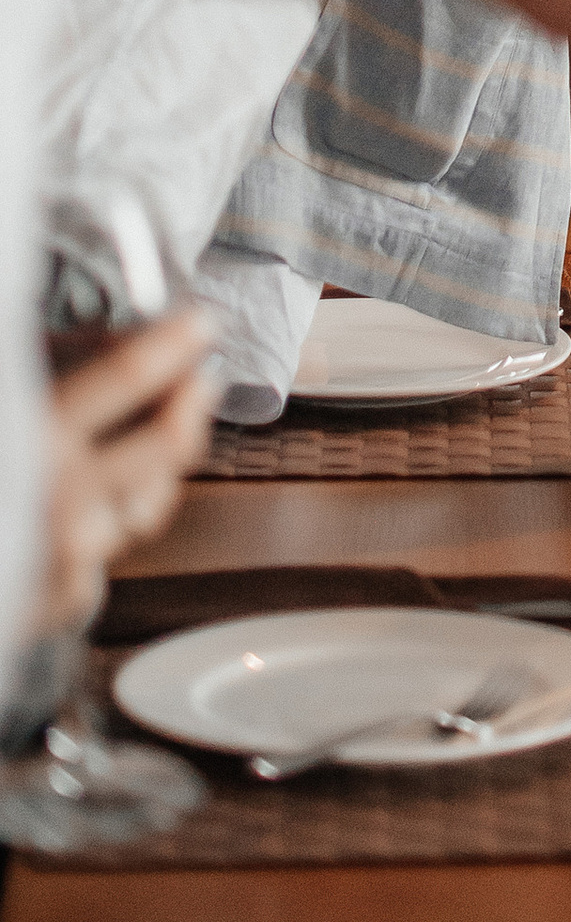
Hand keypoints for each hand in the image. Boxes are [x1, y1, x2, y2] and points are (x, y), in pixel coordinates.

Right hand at [33, 313, 212, 637]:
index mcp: (36, 438)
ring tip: (159, 436)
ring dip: (160, 467)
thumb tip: (116, 340)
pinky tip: (94, 502)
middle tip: (198, 378)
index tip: (199, 324)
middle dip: (192, 401)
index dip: (173, 343)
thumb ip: (56, 362)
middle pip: (169, 441)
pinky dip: (114, 520)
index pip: (128, 375)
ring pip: (154, 499)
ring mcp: (71, 555)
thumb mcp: (1, 390)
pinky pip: (118, 547)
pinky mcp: (68, 597)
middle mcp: (62, 498)